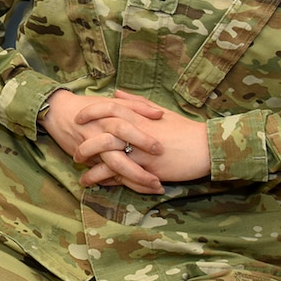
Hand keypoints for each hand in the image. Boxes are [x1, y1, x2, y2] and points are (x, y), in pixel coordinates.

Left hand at [55, 90, 209, 193]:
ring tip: (83, 178)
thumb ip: (136, 103)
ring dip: (93, 172)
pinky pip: (123, 178)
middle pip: (101, 137)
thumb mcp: (160, 111)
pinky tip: (102, 187)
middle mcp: (137, 133)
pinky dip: (110, 183)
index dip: (90, 112)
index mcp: (139, 117)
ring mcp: (141, 153)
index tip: (78, 117)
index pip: (108, 108)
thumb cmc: (184, 129)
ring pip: (108, 162)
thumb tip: (117, 93)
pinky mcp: (148, 170)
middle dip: (84, 147)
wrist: (206, 147)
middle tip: (75, 154)